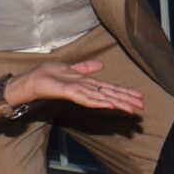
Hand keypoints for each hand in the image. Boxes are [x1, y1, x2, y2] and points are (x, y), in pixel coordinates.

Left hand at [9, 58, 144, 115]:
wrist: (31, 81)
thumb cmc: (48, 76)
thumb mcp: (70, 68)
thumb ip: (86, 67)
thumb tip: (101, 65)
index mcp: (87, 83)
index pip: (109, 88)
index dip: (124, 92)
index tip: (139, 97)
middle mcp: (85, 89)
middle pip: (109, 94)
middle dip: (125, 100)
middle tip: (141, 107)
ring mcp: (77, 92)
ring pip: (101, 98)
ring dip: (117, 103)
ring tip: (131, 109)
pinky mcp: (68, 92)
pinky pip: (85, 98)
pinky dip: (98, 101)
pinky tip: (109, 105)